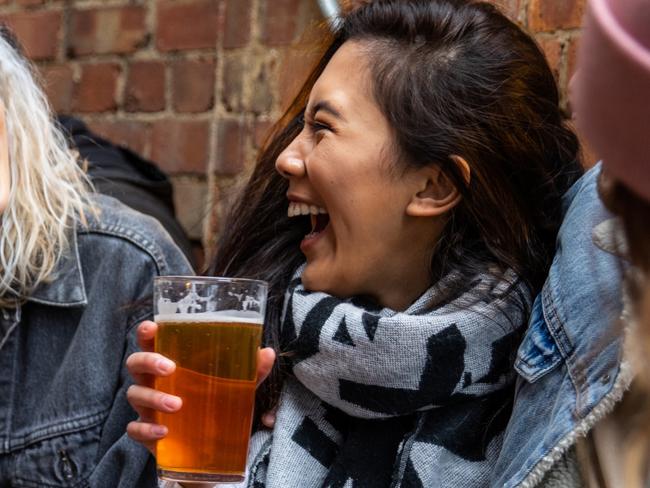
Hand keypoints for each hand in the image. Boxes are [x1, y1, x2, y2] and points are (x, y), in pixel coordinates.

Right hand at [126, 320, 275, 452]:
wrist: (210, 446)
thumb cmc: (214, 403)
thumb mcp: (235, 386)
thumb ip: (250, 371)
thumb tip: (267, 353)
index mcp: (170, 362)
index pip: (151, 341)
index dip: (146, 333)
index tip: (151, 328)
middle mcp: (154, 381)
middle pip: (135, 362)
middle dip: (148, 361)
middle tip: (170, 367)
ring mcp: (147, 407)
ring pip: (135, 394)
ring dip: (154, 398)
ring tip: (178, 405)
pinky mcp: (147, 431)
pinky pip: (135, 429)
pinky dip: (146, 430)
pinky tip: (164, 432)